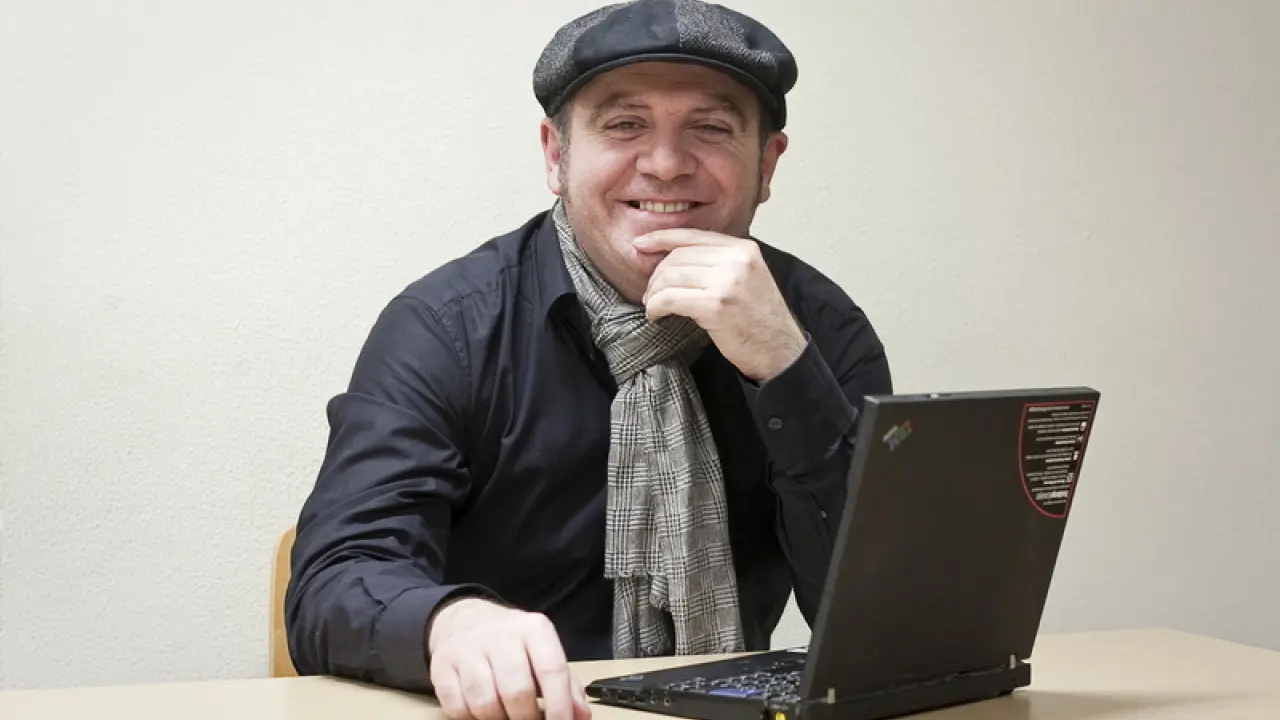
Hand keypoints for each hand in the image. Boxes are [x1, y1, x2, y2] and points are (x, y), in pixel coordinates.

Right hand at [427, 598, 590, 719]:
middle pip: (517, 692)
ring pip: (485, 703)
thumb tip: (581, 715)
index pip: (552, 671)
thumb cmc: (511, 643)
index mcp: (533, 629)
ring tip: (505, 715)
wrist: (462, 619)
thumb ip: (566, 684)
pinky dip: (471, 718)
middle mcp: (501, 635)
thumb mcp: (542, 652)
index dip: (560, 707)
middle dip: (525, 719)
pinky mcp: (442, 666)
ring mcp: (468, 649)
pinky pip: (457, 707)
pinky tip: (480, 711)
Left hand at [635, 229, 806, 381]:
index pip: (693, 236)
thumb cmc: (760, 320)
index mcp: (743, 249)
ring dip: (654, 293)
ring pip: (671, 276)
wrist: (781, 351)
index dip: (661, 238)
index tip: (640, 244)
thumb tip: (674, 258)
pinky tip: (656, 315)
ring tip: (652, 306)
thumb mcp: (748, 278)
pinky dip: (656, 306)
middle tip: (649, 293)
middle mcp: (736, 260)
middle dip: (656, 275)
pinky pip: (670, 299)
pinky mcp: (715, 306)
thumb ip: (720, 263)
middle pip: (678, 256)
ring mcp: (727, 282)